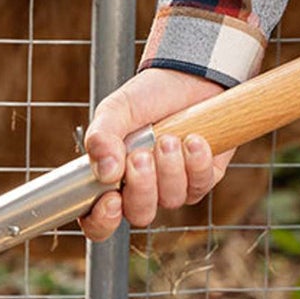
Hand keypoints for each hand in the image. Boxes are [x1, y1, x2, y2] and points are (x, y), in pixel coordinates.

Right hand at [79, 67, 233, 241]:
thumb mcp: (116, 110)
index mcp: (111, 180)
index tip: (111, 199)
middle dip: (142, 187)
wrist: (189, 77)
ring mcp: (173, 188)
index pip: (98, 221)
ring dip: (170, 168)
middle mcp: (141, 190)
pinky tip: (195, 139)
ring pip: (171, 200)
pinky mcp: (202, 180)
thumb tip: (104, 172)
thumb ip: (102, 137)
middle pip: (139, 215)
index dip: (102, 221)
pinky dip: (197, 162)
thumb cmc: (147, 97)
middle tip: (141, 155)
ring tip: (169, 138)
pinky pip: (200, 185)